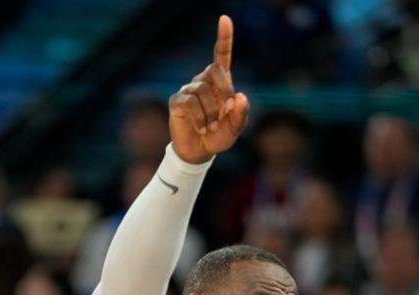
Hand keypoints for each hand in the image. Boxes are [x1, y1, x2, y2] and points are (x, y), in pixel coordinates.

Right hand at [168, 15, 249, 163]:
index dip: (224, 37)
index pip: (221, 55)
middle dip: (224, 89)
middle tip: (227, 108)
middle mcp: (203, 82)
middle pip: (214, 70)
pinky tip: (201, 127)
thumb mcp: (235, 128)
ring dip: (211, 112)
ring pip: (202, 90)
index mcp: (220, 83)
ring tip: (211, 127)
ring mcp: (188, 90)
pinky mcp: (177, 101)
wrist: (198, 152)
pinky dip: (199, 117)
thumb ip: (240, 114)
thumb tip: (240, 96)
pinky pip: (190, 102)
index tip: (224, 19)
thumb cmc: (218, 136)